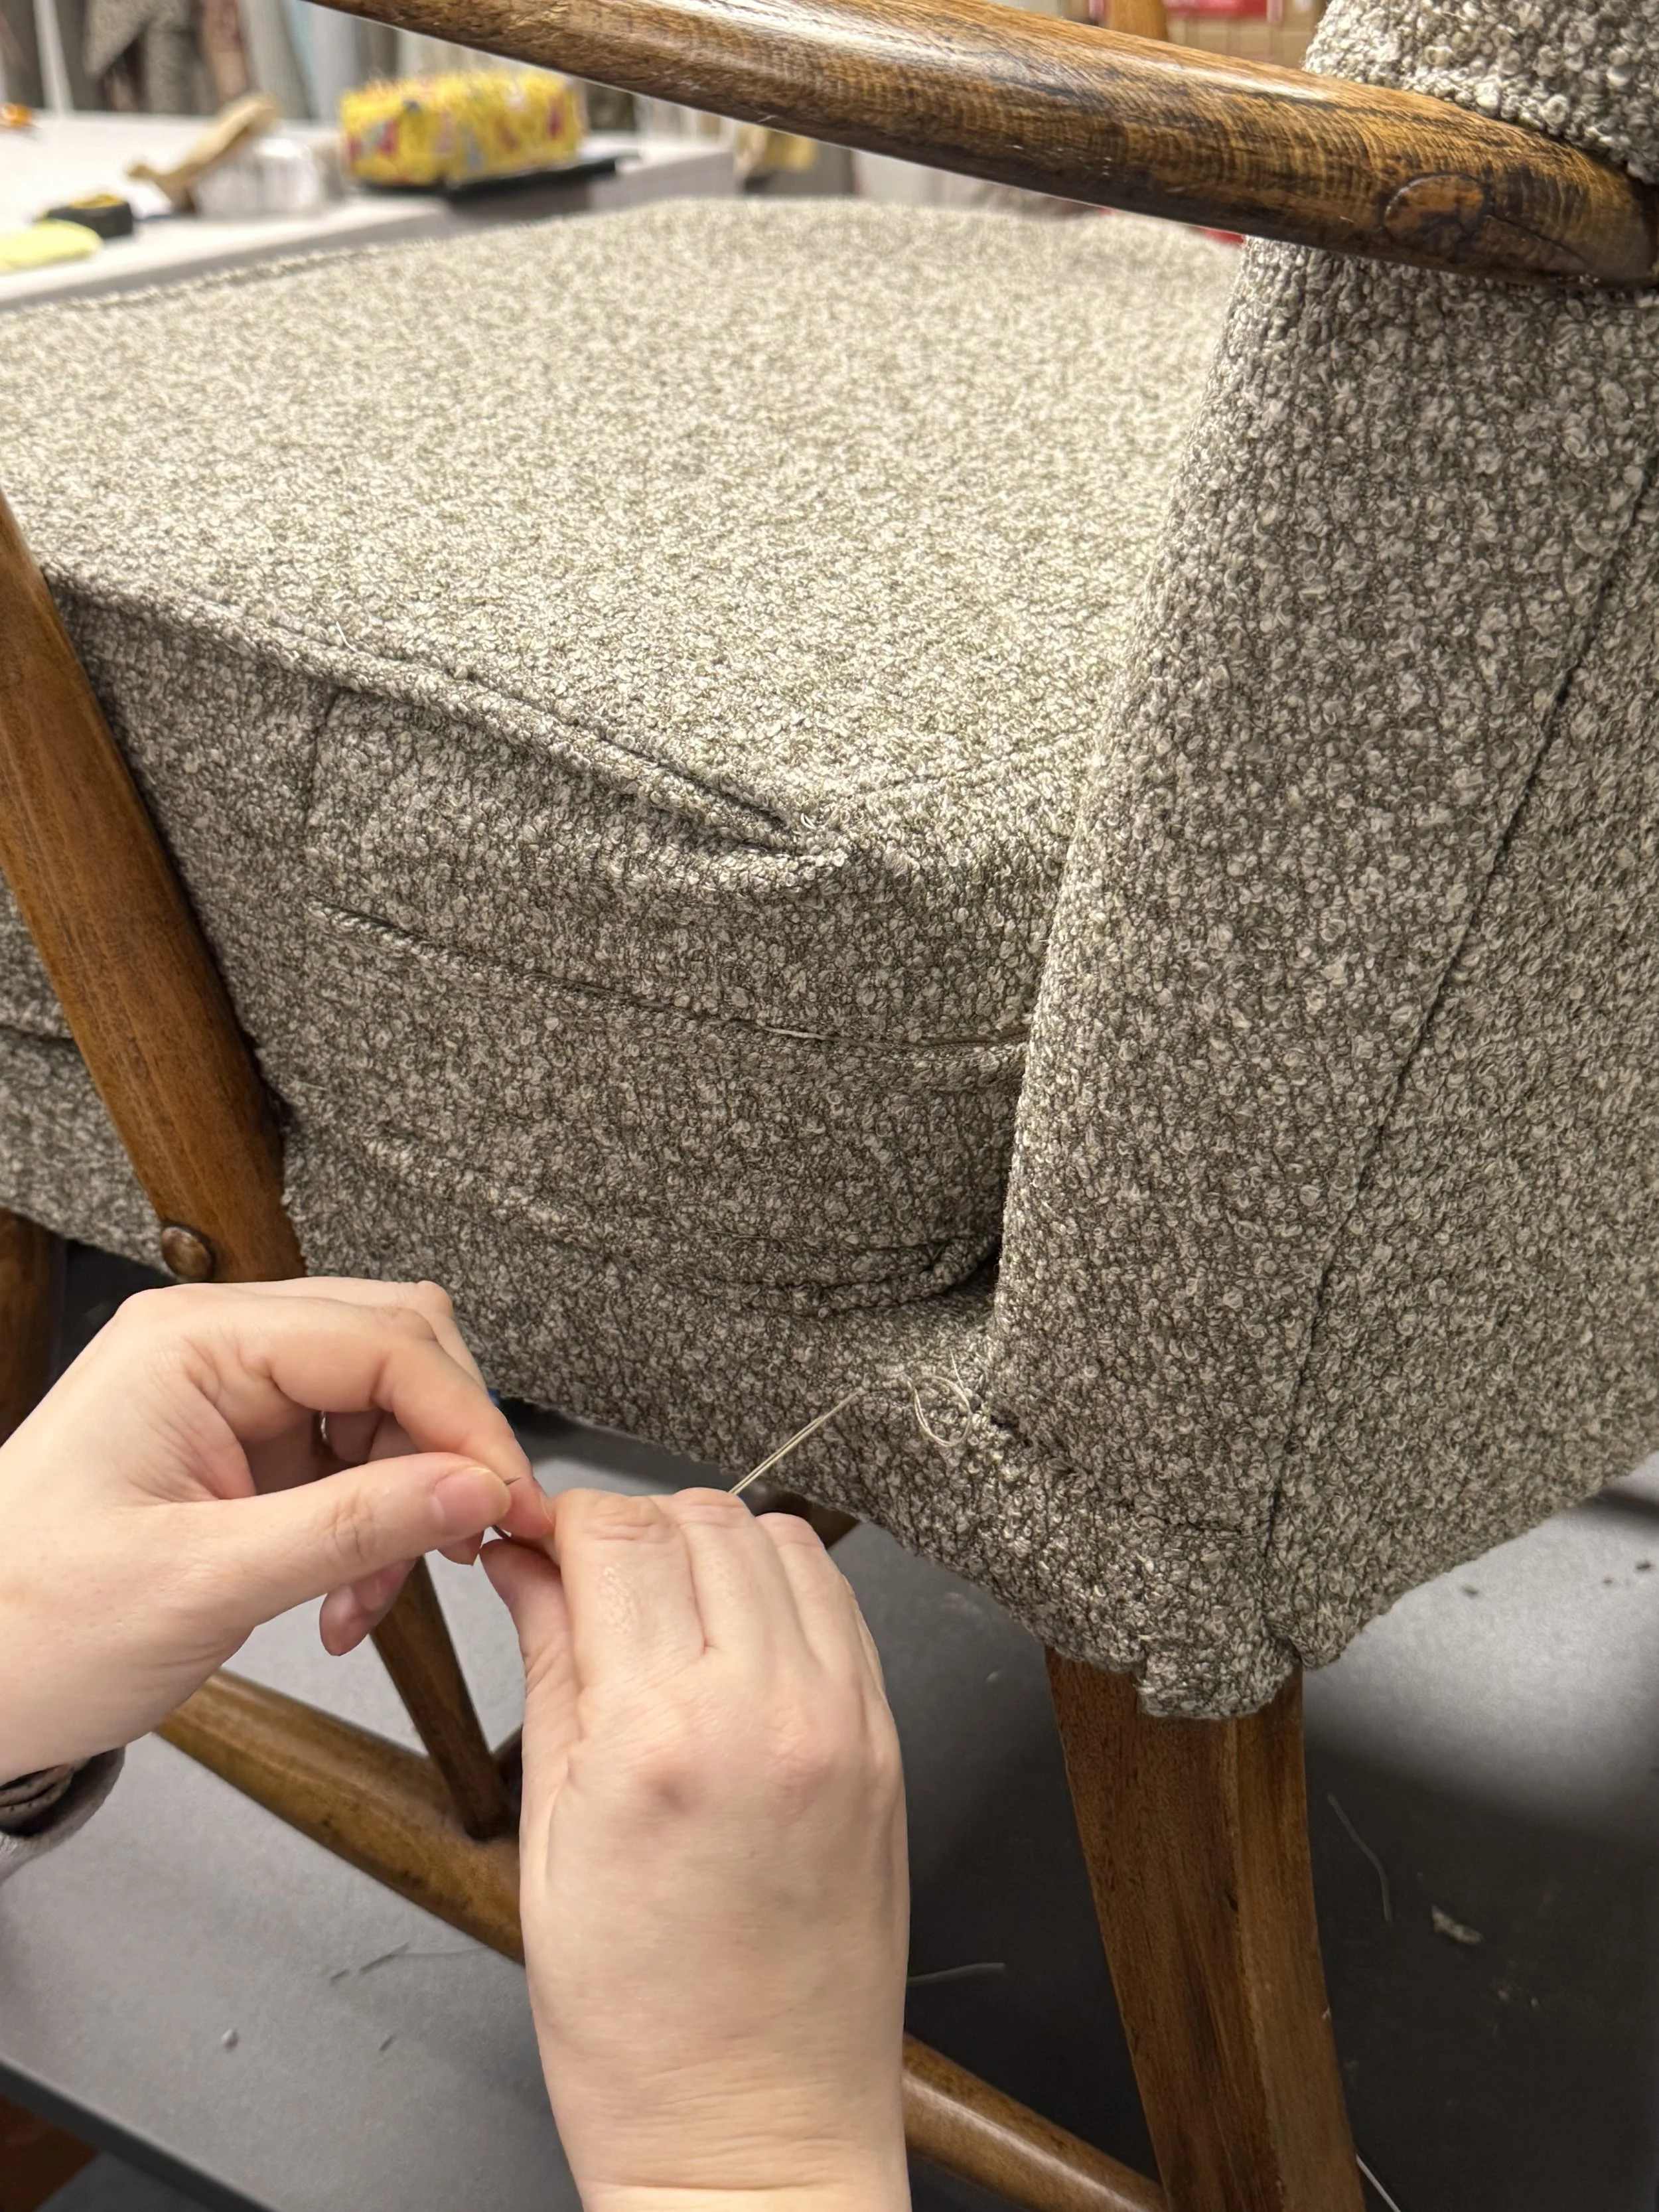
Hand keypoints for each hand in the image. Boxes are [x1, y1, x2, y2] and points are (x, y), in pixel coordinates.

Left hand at [0, 1277, 548, 1776]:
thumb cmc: (28, 1629)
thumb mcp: (202, 1584)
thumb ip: (353, 1527)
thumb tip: (476, 1488)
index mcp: (191, 1345)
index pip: (382, 1341)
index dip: (465, 1420)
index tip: (510, 1499)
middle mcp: (214, 1349)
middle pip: (395, 1350)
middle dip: (443, 1449)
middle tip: (470, 1536)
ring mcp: (228, 1396)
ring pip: (383, 1407)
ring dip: (406, 1502)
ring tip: (374, 1596)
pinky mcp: (239, 1448)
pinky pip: (348, 1459)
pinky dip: (371, 1528)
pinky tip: (347, 1597)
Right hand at [485, 1489, 909, 2211]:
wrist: (757, 2139)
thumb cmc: (640, 2033)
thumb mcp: (546, 1845)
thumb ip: (548, 1668)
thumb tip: (527, 1566)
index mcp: (660, 1739)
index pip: (616, 1533)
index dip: (561, 1521)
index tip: (536, 1545)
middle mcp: (767, 1712)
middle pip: (700, 1517)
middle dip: (631, 1528)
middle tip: (589, 1582)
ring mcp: (844, 1724)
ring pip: (780, 1538)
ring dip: (712, 1548)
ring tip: (665, 1613)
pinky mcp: (889, 1745)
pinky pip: (841, 1605)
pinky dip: (784, 1591)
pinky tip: (737, 1642)